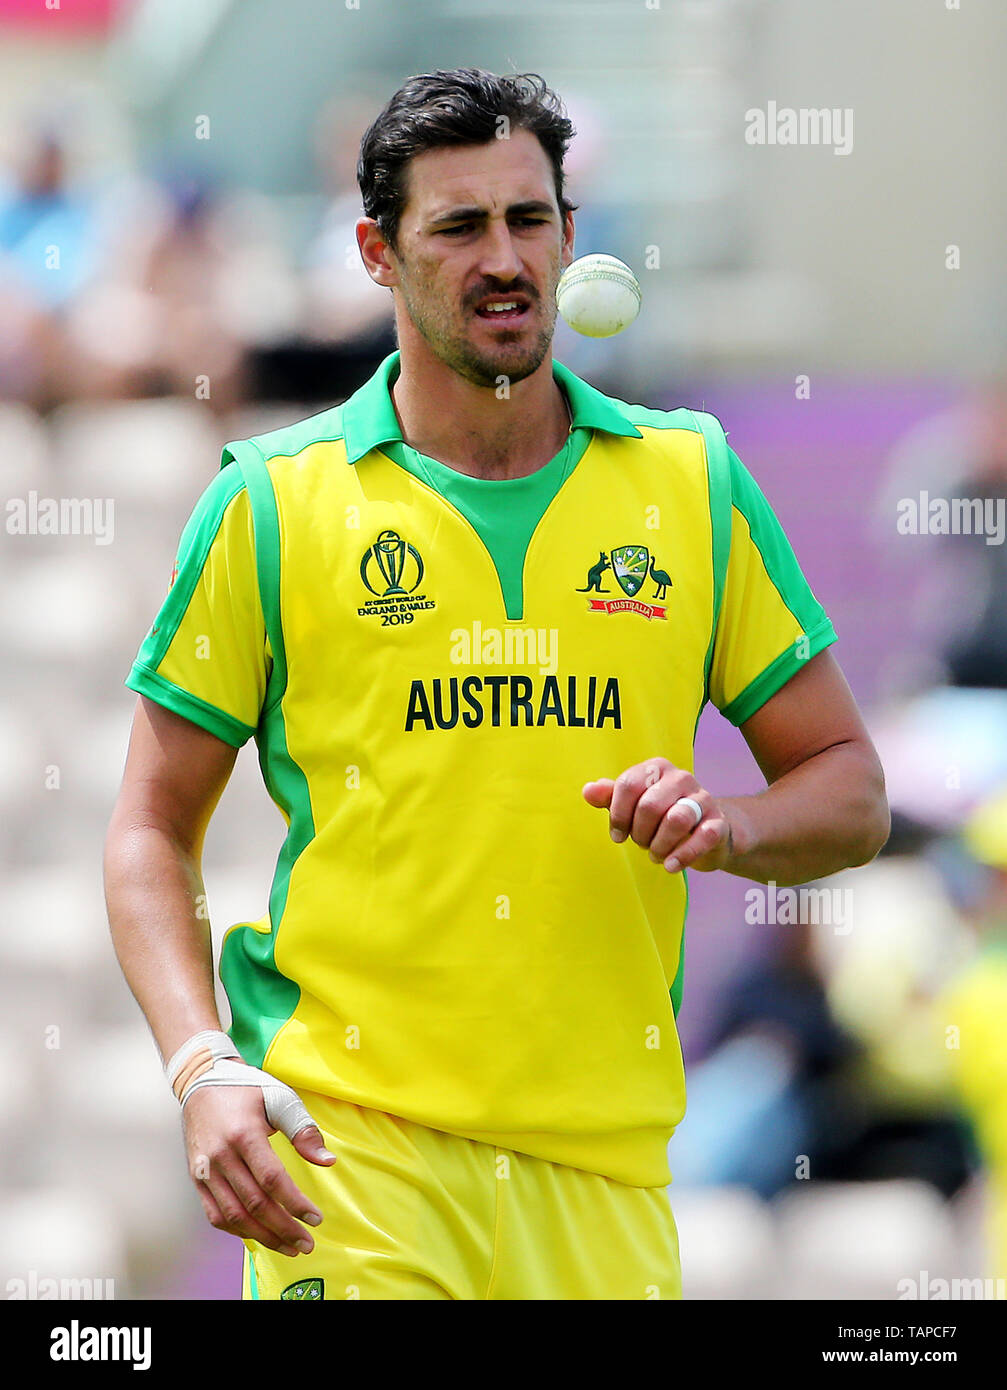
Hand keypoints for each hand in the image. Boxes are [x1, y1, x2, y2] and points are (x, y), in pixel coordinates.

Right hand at [183, 1084, 334, 1256]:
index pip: (272, 1180)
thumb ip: (303, 1130)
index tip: (316, 1219)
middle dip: (284, 1229)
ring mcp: (205, 1170)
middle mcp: (220, 1156)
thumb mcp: (279, 1098)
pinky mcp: (196, 1179)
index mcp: (244, 1134)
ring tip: (289, 1247)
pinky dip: (238, 1231)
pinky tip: (260, 1236)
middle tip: (307, 1244)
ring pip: (234, 1216)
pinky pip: (216, 1215)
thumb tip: (328, 1161)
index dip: (295, 1204)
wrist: (201, 1082)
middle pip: (254, 1204)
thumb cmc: (246, 1090)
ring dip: (263, 1237)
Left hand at [582, 757, 734, 873]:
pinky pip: (702, 838)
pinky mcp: (718, 823)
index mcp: (656, 769)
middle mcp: (681, 778)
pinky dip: (682, 856)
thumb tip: (588, 791)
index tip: (618, 836)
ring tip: (656, 856)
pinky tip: (670, 866)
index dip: (618, 815)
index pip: (628, 786)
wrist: (705, 832)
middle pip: (649, 805)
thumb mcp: (633, 805)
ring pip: (676, 820)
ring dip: (659, 845)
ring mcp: (703, 799)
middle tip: (642, 844)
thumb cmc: (662, 816)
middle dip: (640, 832)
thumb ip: (611, 796)